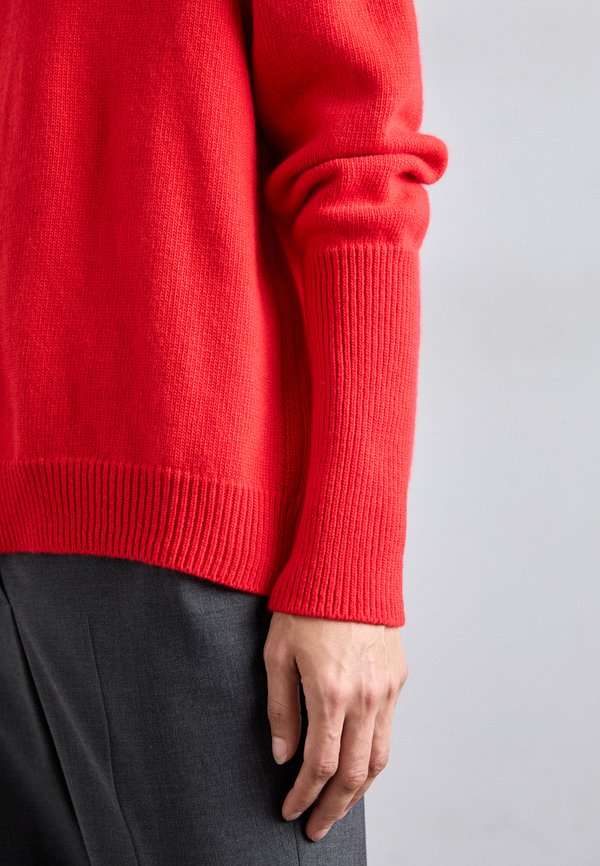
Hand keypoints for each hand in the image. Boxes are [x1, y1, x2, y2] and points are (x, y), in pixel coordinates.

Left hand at [263, 611, 407, 841]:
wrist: (348, 568)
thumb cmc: (306, 604)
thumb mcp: (277, 653)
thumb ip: (280, 708)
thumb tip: (283, 754)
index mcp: (330, 692)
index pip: (320, 765)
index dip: (303, 796)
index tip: (289, 810)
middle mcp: (365, 697)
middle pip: (354, 774)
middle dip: (333, 808)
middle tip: (315, 828)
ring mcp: (386, 689)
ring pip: (379, 758)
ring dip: (359, 791)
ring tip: (339, 808)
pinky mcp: (398, 677)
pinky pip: (390, 729)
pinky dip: (374, 757)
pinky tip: (359, 764)